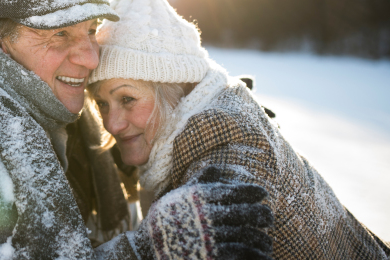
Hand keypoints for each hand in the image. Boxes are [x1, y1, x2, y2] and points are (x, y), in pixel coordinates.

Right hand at [146, 166, 273, 259]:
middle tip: (269, 216)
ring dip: (261, 237)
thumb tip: (215, 166)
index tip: (262, 193)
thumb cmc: (165, 219)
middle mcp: (206, 215)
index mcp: (200, 198)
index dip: (251, 191)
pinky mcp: (212, 255)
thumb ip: (199, 181)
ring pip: (246, 234)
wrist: (147, 247)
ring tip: (267, 240)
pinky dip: (255, 254)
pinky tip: (262, 255)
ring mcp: (209, 236)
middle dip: (261, 214)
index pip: (232, 191)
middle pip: (244, 212)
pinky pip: (241, 252)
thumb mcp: (179, 196)